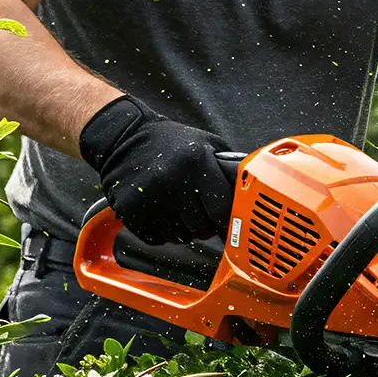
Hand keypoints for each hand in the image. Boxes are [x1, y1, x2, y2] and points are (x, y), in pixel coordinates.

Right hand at [79, 94, 234, 245]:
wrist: (122, 137)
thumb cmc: (172, 144)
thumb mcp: (206, 145)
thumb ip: (229, 169)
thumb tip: (254, 197)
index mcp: (196, 163)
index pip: (221, 211)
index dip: (224, 221)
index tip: (222, 220)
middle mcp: (173, 180)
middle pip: (202, 229)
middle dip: (204, 225)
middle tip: (197, 210)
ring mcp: (150, 196)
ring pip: (181, 237)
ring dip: (183, 230)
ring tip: (177, 209)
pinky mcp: (130, 209)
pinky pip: (157, 239)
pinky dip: (162, 233)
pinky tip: (160, 213)